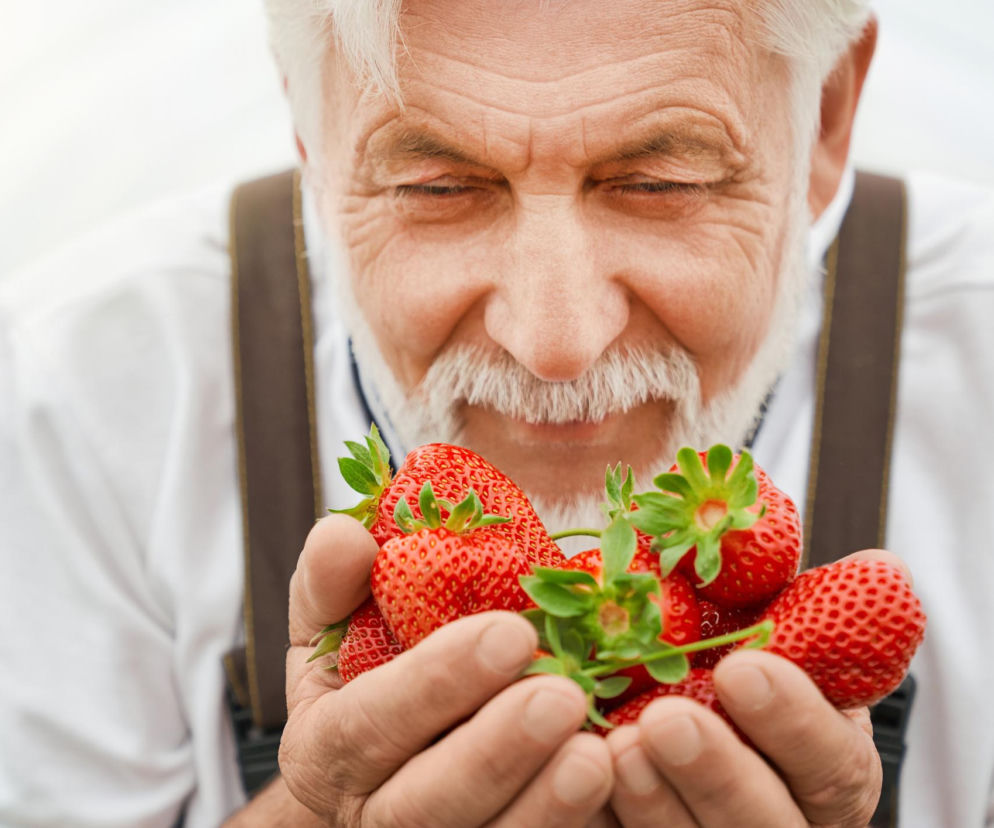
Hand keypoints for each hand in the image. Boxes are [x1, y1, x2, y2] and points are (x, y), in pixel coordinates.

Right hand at [279, 514, 614, 825]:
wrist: (389, 756)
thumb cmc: (366, 676)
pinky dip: (566, 824)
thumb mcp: (334, 628)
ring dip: (543, 805)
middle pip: (425, 804)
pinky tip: (614, 782)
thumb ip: (330, 584)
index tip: (511, 632)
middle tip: (563, 696)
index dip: (435, 682)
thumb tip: (342, 536)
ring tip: (597, 756)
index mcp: (326, 749)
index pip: (368, 723)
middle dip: (495, 751)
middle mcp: (371, 814)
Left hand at [603, 549, 903, 826]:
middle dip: (717, 773)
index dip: (793, 723)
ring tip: (614, 745)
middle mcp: (784, 820)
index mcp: (828, 767)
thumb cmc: (727, 654)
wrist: (667, 691)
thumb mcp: (766, 624)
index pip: (832, 764)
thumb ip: (797, 602)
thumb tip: (880, 564)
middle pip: (765, 825)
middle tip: (665, 719)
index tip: (740, 669)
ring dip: (653, 804)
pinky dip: (601, 817)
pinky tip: (573, 776)